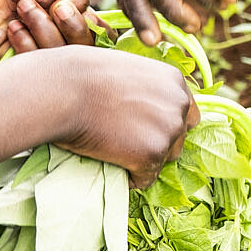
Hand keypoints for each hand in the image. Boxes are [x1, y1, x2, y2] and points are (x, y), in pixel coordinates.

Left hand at [0, 0, 92, 59]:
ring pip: (58, 55)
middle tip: (54, 7)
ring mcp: (35, 44)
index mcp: (70, 12)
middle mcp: (56, 31)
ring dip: (43, 27)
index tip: (89, 19)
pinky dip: (25, 42)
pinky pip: (30, 61)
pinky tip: (12, 25)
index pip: (98, 33)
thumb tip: (75, 17)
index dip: (101, 32)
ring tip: (22, 6)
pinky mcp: (11, 56)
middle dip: (72, 26)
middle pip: (84, 47)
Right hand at [51, 46, 199, 188]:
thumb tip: (142, 108)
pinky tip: (111, 168)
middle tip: (127, 144)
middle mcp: (180, 104)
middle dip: (157, 143)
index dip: (164, 125)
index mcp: (175, 81)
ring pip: (165, 158)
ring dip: (145, 160)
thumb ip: (145, 89)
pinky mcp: (153, 153)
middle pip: (178, 138)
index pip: (186, 113)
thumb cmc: (83, 77)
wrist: (64, 90)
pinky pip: (145, 178)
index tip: (144, 131)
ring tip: (116, 154)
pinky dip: (130, 179)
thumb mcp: (126, 71)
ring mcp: (169, 129)